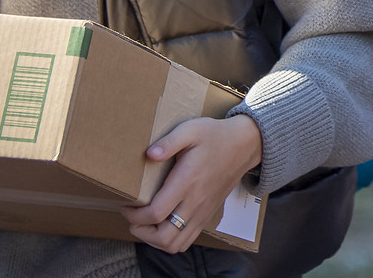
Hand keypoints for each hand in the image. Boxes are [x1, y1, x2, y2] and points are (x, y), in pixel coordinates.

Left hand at [121, 114, 263, 252]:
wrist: (245, 145)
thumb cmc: (215, 136)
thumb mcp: (191, 129)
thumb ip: (169, 141)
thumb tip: (149, 154)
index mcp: (187, 181)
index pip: (156, 212)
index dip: (134, 215)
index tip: (127, 204)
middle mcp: (195, 202)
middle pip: (164, 236)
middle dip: (141, 232)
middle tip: (133, 218)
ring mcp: (202, 211)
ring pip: (175, 244)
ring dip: (155, 240)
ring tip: (146, 225)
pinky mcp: (207, 215)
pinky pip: (187, 241)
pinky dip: (170, 241)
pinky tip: (163, 226)